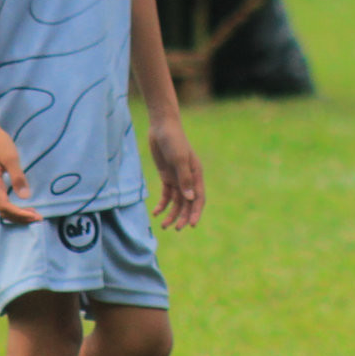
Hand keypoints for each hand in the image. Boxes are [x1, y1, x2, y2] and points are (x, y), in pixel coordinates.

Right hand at [0, 120, 36, 223]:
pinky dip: (12, 209)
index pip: (5, 206)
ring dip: (16, 214)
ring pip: (1, 209)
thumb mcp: (11, 158)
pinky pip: (0, 202)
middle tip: (39, 218)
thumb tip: (25, 197)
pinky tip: (23, 208)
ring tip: (33, 215)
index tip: (36, 216)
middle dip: (20, 217)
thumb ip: (18, 177)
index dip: (21, 214)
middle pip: (3, 211)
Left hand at [148, 114, 203, 228]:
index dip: (196, 212)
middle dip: (183, 217)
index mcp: (196, 175)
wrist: (162, 127)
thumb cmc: (173, 140)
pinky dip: (162, 204)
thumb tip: (190, 198)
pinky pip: (166, 195)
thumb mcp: (179, 159)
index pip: (199, 198)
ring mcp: (177, 178)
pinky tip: (156, 213)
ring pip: (177, 202)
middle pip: (188, 203)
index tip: (191, 225)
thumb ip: (185, 179)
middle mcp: (189, 179)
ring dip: (172, 214)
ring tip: (164, 226)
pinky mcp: (167, 176)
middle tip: (176, 229)